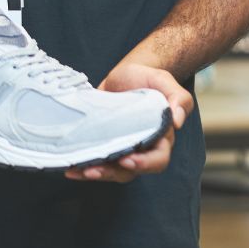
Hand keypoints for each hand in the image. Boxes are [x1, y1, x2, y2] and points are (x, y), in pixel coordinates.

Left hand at [64, 62, 192, 184]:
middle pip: (130, 170)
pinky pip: (97, 160)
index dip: (144, 163)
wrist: (125, 74)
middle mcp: (141, 148)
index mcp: (160, 137)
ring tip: (77, 170)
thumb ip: (178, 98)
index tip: (128, 159)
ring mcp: (122, 148)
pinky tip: (70, 167)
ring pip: (112, 170)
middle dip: (112, 172)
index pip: (158, 159)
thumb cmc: (147, 78)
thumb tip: (177, 121)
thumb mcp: (163, 80)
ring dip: (95, 173)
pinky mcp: (104, 144)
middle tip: (93, 170)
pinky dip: (83, 166)